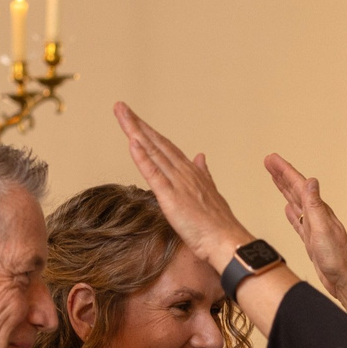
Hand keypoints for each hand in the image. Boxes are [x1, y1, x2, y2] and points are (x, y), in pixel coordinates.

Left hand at [113, 103, 251, 269]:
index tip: (135, 118)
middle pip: (156, 142)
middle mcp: (183, 172)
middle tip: (120, 106)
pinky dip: (142, 157)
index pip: (165, 146)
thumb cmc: (218, 224)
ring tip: (122, 114)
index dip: (149, 131)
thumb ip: (203, 173)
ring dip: (135, 132)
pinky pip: (154, 174)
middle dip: (137, 124)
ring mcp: (177, 183)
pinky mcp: (171, 198)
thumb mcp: (210, 192)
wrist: (226, 241)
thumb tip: (200, 156)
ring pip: (153, 152)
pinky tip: (132, 142)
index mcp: (190, 172)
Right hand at [264, 154, 346, 292]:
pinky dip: (291, 213)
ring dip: (284, 190)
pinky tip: (288, 209)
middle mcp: (316, 216)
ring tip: (275, 178)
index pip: (298, 185)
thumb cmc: (337, 258)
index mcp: (318, 210)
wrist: (345, 280)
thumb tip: (310, 181)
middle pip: (295, 190)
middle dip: (282, 175)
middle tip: (269, 161)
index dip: (284, 171)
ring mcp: (313, 228)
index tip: (271, 159)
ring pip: (295, 203)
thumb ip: (315, 205)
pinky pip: (298, 221)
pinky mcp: (311, 240)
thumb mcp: (322, 228)